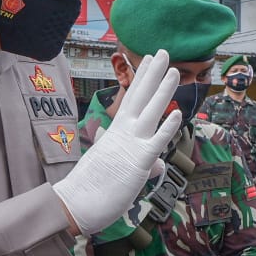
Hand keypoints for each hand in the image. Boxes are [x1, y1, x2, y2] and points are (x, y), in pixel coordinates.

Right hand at [54, 51, 182, 234]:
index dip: (142, 79)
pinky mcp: (138, 162)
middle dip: (152, 73)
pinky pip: (156, 143)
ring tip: (174, 70)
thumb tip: (158, 165)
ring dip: (163, 90)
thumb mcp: (120, 169)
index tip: (147, 60)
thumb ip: (142, 163)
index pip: (132, 100)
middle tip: (161, 51)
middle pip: (140, 96)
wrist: (77, 203)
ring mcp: (131, 145)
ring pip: (150, 112)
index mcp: (118, 132)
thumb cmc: (94, 188)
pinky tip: (178, 114)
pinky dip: (168, 129)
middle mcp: (124, 133)